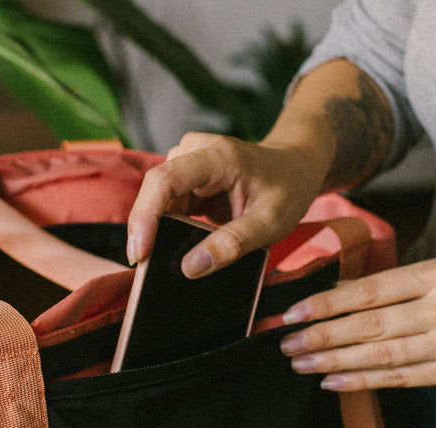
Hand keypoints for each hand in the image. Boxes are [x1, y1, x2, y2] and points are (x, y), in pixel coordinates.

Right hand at [127, 132, 325, 276]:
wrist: (296, 167)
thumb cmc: (288, 190)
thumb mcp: (270, 224)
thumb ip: (232, 245)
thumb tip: (190, 268)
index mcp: (218, 156)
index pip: (166, 180)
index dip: (145, 216)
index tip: (139, 252)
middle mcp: (196, 152)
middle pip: (156, 191)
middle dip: (146, 230)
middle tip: (144, 268)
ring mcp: (189, 163)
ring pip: (159, 201)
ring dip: (159, 232)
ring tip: (163, 262)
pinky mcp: (188, 179)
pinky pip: (169, 206)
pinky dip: (169, 230)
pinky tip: (176, 249)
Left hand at [279, 258, 435, 390]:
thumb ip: (405, 283)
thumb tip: (348, 293)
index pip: (370, 290)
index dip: (328, 303)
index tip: (295, 311)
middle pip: (368, 325)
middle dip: (322, 335)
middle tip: (286, 342)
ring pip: (380, 355)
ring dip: (334, 361)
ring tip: (301, 363)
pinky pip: (399, 379)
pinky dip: (363, 381)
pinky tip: (333, 382)